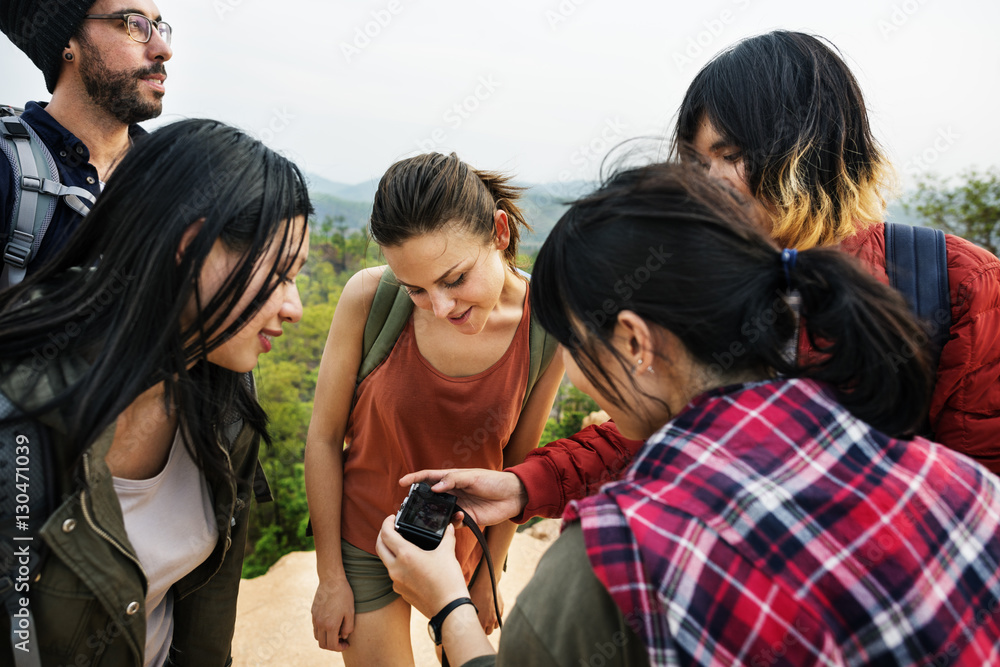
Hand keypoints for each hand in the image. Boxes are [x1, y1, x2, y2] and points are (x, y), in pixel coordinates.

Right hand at [311, 577, 354, 650]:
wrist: (331, 580)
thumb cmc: (344, 595)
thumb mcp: (350, 611)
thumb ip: (348, 627)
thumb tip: (343, 636)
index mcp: (330, 625)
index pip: (332, 645)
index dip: (340, 648)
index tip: (346, 644)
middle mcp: (320, 624)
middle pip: (323, 644)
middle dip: (332, 646)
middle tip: (341, 641)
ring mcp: (315, 618)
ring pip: (317, 637)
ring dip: (326, 639)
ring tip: (336, 632)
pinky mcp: (313, 612)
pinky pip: (315, 627)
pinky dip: (322, 631)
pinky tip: (330, 623)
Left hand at [375, 515, 469, 618]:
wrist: (449, 609)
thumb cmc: (448, 581)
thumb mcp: (447, 553)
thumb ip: (446, 537)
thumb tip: (448, 529)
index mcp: (405, 555)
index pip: (386, 534)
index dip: (387, 522)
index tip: (392, 518)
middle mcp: (396, 568)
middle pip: (379, 547)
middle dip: (382, 535)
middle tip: (391, 529)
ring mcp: (396, 582)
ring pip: (386, 562)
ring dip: (389, 551)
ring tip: (403, 545)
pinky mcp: (401, 592)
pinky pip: (394, 575)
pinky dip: (397, 566)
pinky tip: (411, 564)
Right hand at [399, 469, 527, 525]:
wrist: (512, 496)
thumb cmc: (493, 481)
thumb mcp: (472, 477)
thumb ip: (452, 480)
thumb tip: (434, 487)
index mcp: (452, 478)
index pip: (428, 477)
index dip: (415, 479)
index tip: (402, 483)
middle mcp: (452, 492)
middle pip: (430, 496)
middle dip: (420, 501)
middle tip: (412, 506)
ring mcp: (458, 505)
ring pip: (439, 512)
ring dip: (436, 514)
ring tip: (434, 515)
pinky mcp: (466, 518)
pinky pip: (453, 523)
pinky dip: (453, 521)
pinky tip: (460, 516)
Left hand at [469, 567, 503, 634]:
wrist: (487, 584)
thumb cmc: (475, 593)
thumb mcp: (469, 606)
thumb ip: (470, 617)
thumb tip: (465, 621)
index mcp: (481, 622)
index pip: (480, 634)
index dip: (477, 631)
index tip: (475, 629)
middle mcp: (490, 621)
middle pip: (488, 632)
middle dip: (485, 629)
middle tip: (481, 623)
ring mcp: (497, 616)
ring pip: (495, 626)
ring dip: (491, 624)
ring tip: (486, 618)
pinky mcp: (501, 610)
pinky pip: (499, 618)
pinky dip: (496, 617)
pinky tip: (491, 611)